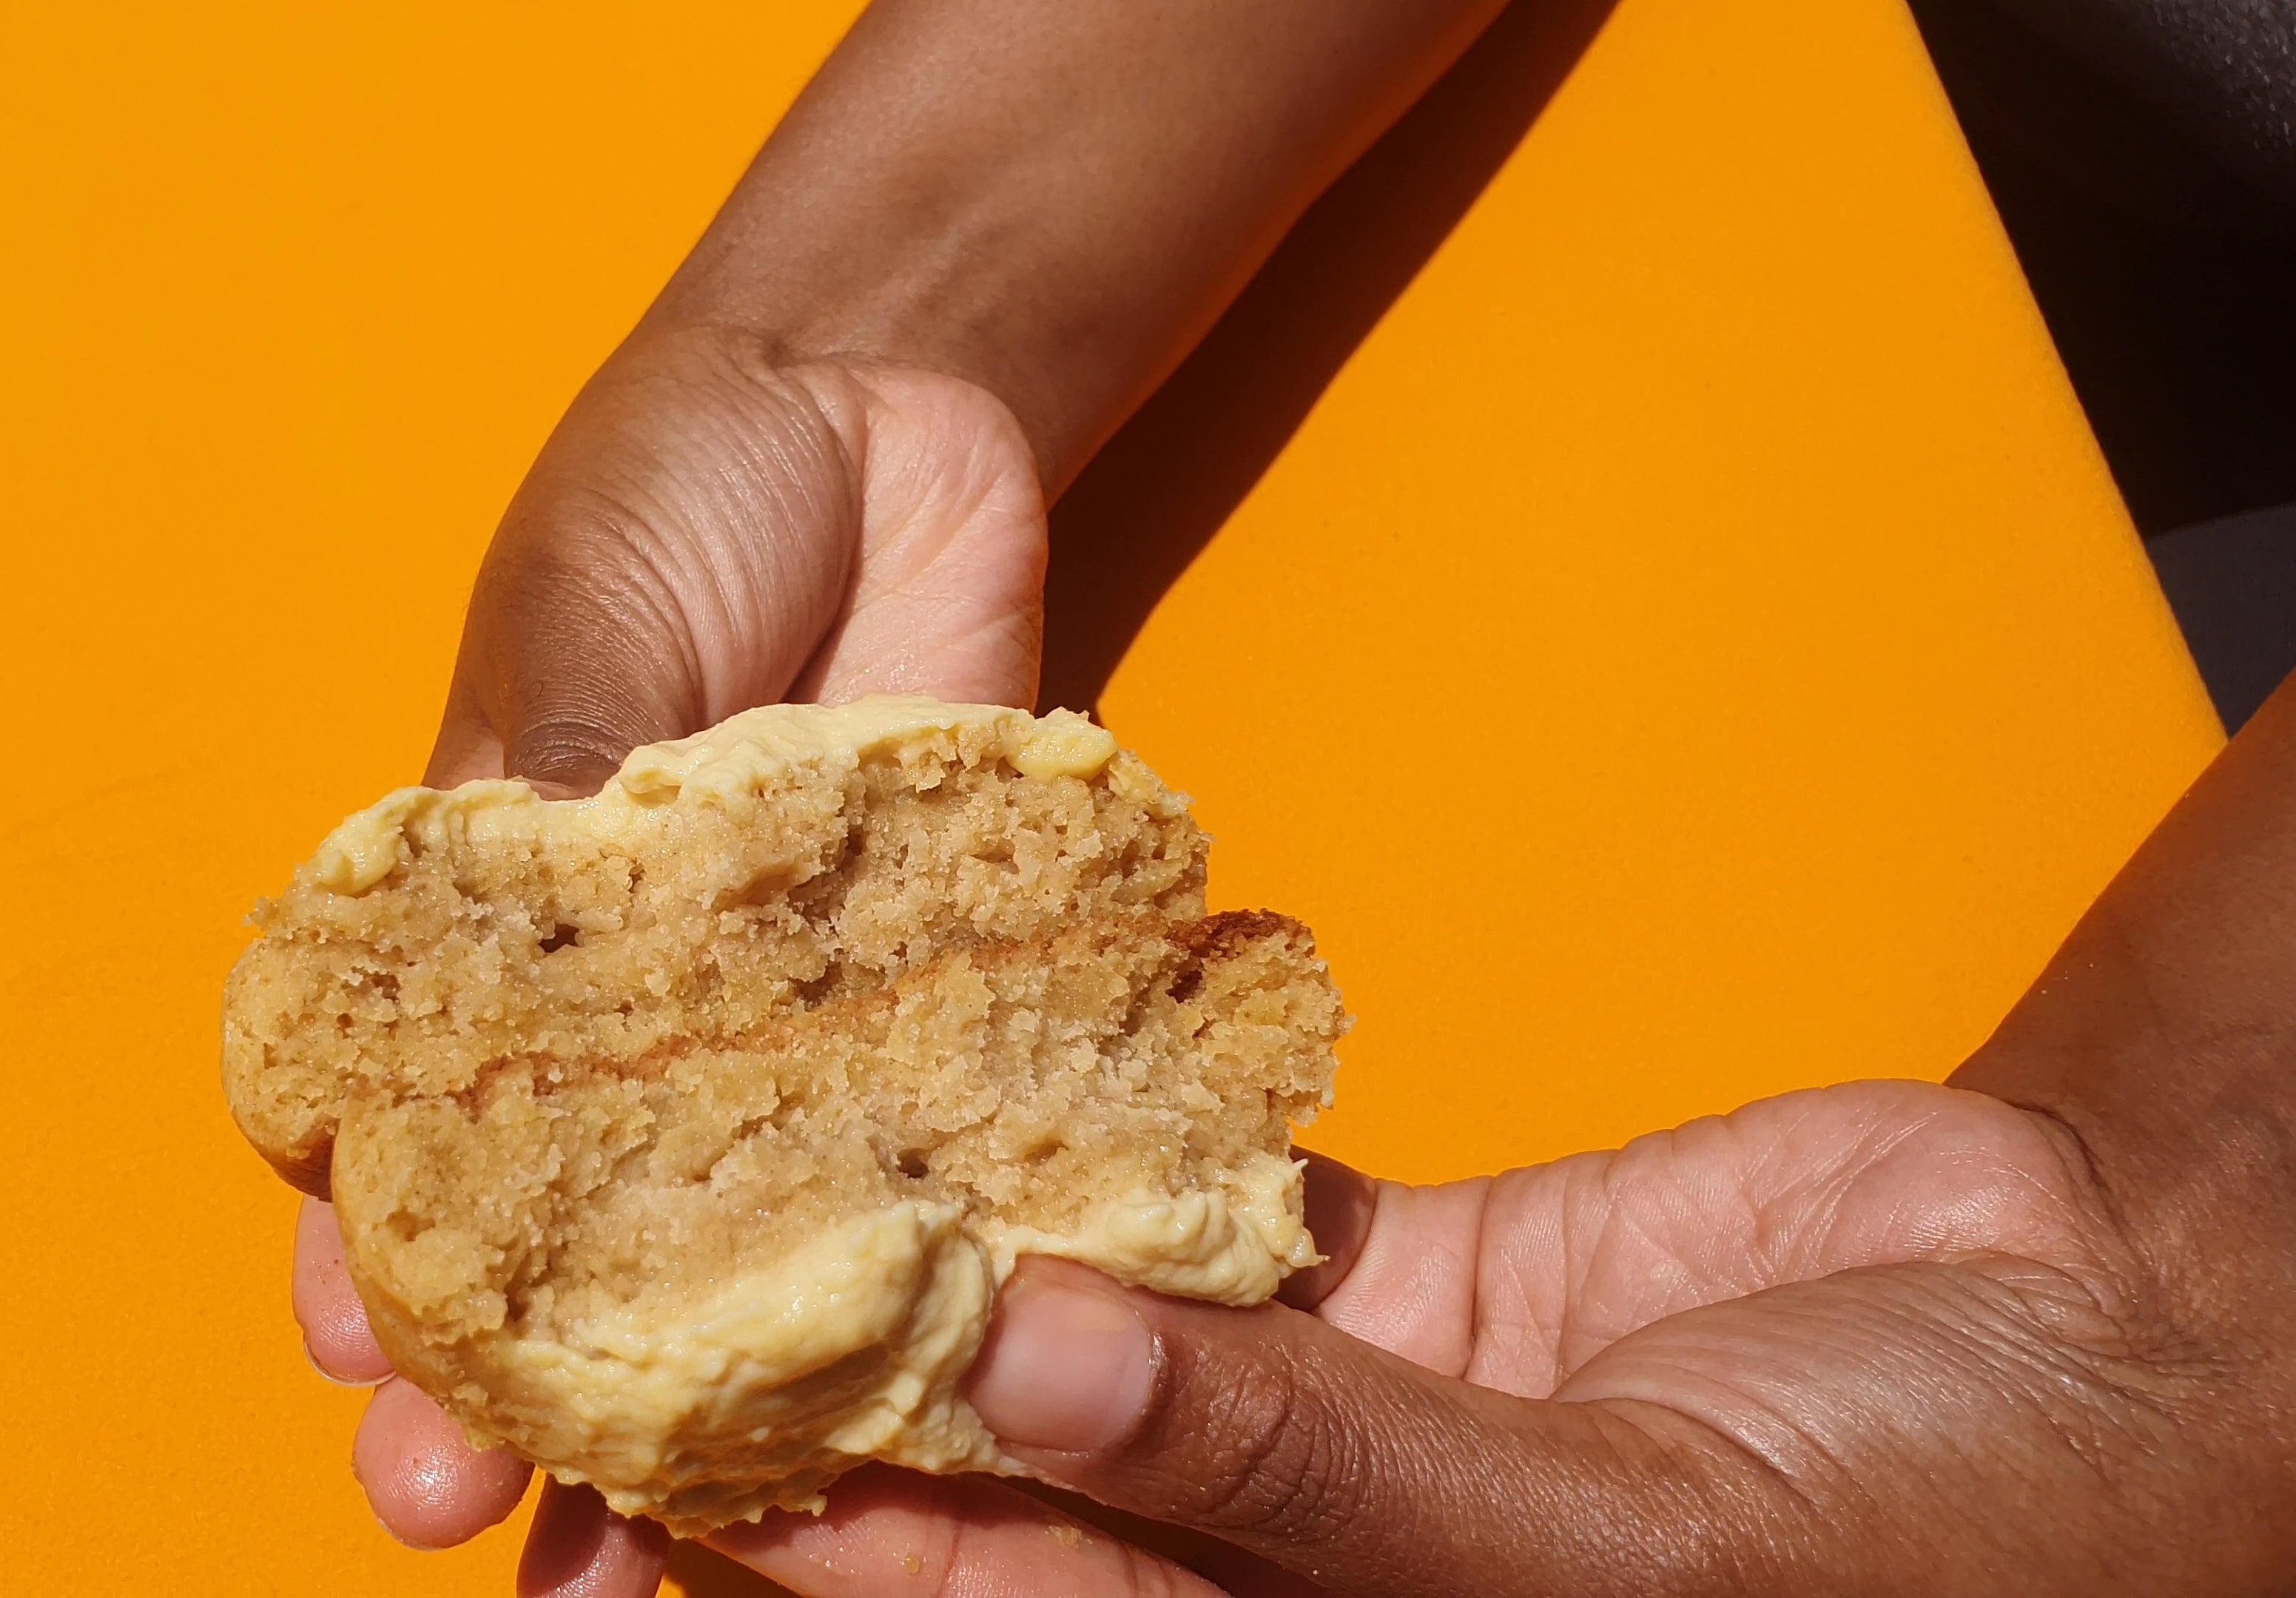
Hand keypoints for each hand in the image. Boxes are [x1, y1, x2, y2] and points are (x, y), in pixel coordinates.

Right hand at [295, 322, 1049, 1595]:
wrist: (886, 414)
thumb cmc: (680, 495)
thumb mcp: (586, 620)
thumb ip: (554, 787)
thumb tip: (513, 941)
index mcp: (482, 936)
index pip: (397, 1140)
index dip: (375, 1266)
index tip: (372, 1371)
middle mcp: (625, 1015)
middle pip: (553, 1247)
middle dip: (510, 1388)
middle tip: (488, 1518)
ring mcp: (778, 1025)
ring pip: (725, 1257)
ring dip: (695, 1402)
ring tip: (673, 1547)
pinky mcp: (926, 1003)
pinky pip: (912, 1164)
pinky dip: (903, 1281)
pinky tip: (901, 1395)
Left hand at [690, 1080, 2156, 1593]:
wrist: (2091, 1347)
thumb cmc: (1909, 1539)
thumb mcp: (1599, 1551)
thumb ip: (1301, 1473)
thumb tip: (1016, 1364)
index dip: (833, 1538)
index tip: (659, 1431)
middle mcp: (1269, 1563)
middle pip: (1000, 1474)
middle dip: (845, 1379)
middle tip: (652, 1252)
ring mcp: (1321, 1414)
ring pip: (1080, 1322)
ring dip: (952, 1234)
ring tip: (775, 1123)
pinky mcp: (1393, 1275)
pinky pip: (1206, 1202)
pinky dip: (1106, 1131)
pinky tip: (980, 1048)